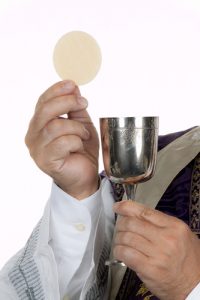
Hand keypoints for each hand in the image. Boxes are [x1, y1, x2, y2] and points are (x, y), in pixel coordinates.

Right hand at [25, 80, 98, 198]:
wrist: (85, 175)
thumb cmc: (81, 150)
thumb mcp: (81, 124)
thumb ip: (75, 108)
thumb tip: (73, 87)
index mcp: (39, 124)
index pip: (42, 102)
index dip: (56, 91)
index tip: (72, 84)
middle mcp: (33, 136)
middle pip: (45, 111)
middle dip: (67, 103)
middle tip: (83, 103)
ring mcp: (37, 149)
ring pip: (56, 127)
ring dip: (76, 128)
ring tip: (84, 134)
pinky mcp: (45, 161)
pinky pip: (62, 143)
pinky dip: (76, 142)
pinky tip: (79, 147)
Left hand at [113, 200, 199, 299]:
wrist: (195, 285)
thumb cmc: (187, 259)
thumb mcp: (180, 234)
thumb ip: (160, 223)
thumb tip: (135, 214)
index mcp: (174, 226)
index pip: (144, 211)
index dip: (126, 207)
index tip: (118, 207)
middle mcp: (166, 238)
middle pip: (132, 223)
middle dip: (121, 224)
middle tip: (119, 228)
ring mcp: (158, 254)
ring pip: (127, 237)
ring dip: (118, 238)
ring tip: (120, 241)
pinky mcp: (149, 269)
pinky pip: (126, 254)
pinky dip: (119, 251)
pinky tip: (120, 252)